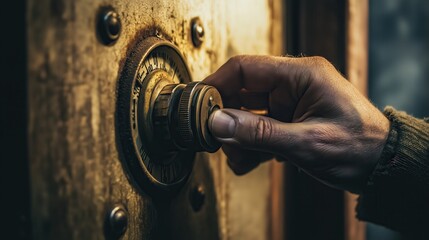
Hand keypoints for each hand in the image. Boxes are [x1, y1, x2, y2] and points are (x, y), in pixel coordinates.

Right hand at [204, 55, 389, 192]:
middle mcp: (293, 85)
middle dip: (227, 119)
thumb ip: (259, 133)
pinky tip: (250, 162)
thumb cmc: (359, 147)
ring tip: (239, 158)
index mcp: (301, 75)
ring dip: (238, 137)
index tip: (199, 104)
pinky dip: (251, 145)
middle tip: (217, 140)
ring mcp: (290, 103)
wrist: (382, 166)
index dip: (217, 84)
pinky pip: (260, 128)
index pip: (245, 68)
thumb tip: (218, 122)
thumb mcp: (307, 142)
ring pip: (248, 113)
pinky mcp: (289, 121)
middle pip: (243, 92)